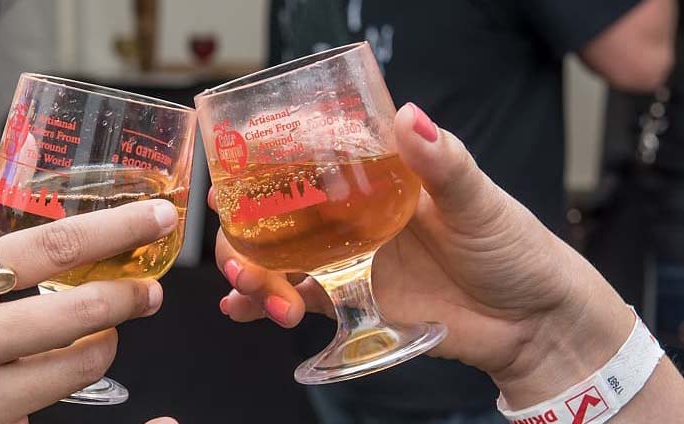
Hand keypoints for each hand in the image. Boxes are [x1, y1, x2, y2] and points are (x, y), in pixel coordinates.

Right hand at [0, 155, 179, 423]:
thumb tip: (4, 157)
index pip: (50, 246)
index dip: (117, 229)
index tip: (156, 217)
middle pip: (78, 312)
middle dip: (132, 296)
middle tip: (151, 288)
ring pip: (77, 368)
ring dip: (107, 343)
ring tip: (107, 327)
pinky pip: (49, 404)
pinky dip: (66, 379)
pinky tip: (59, 363)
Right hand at [212, 103, 632, 406]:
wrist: (532, 324)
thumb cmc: (515, 250)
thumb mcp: (478, 201)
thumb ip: (442, 164)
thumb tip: (410, 116)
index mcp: (378, 182)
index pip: (310, 163)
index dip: (264, 166)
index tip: (233, 173)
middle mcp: (353, 218)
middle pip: (280, 216)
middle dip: (246, 233)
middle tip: (240, 255)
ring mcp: (350, 261)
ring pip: (280, 260)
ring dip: (250, 272)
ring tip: (248, 292)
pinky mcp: (353, 302)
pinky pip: (298, 300)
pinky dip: (265, 306)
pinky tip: (246, 313)